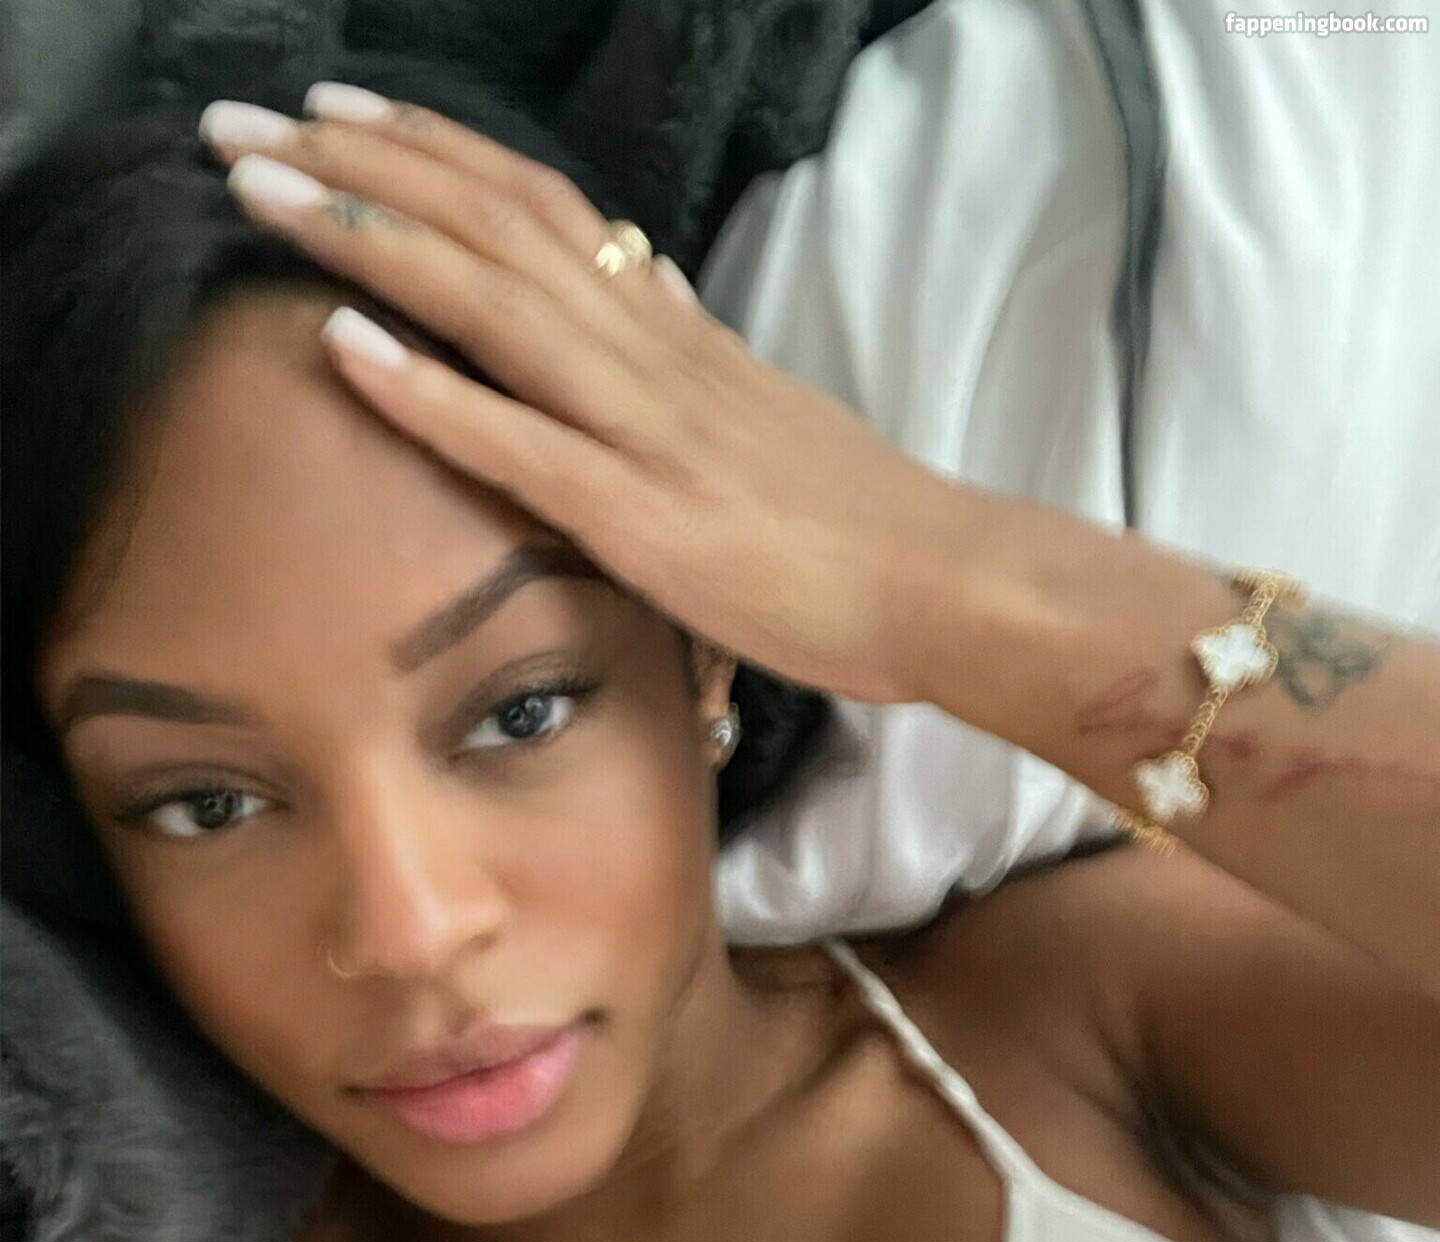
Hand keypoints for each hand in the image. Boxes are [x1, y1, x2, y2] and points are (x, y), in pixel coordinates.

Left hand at [199, 90, 976, 708]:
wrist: (947, 584)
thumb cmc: (859, 518)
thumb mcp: (764, 410)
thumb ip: (690, 354)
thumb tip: (644, 290)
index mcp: (673, 334)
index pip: (538, 209)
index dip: (432, 155)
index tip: (342, 116)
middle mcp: (651, 355)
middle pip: (489, 226)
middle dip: (356, 167)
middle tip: (238, 123)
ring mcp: (645, 430)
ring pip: (492, 302)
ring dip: (364, 238)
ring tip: (256, 189)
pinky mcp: (646, 518)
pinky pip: (521, 441)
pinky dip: (427, 387)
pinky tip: (341, 343)